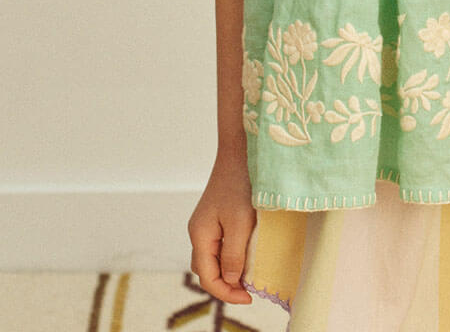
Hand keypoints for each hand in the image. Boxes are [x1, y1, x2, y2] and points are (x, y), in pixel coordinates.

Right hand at [187, 153, 256, 304]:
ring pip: (214, 257)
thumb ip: (234, 255)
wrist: (241, 150)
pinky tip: (248, 255)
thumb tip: (231, 281)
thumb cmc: (241, 184)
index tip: (249, 298)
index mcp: (200, 235)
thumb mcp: (240, 223)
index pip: (207, 276)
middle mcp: (199, 231)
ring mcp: (207, 222)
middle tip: (250, 292)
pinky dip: (232, 255)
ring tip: (250, 278)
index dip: (226, 292)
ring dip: (230, 271)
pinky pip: (221, 244)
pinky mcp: (218, 215)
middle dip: (226, 284)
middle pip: (207, 269)